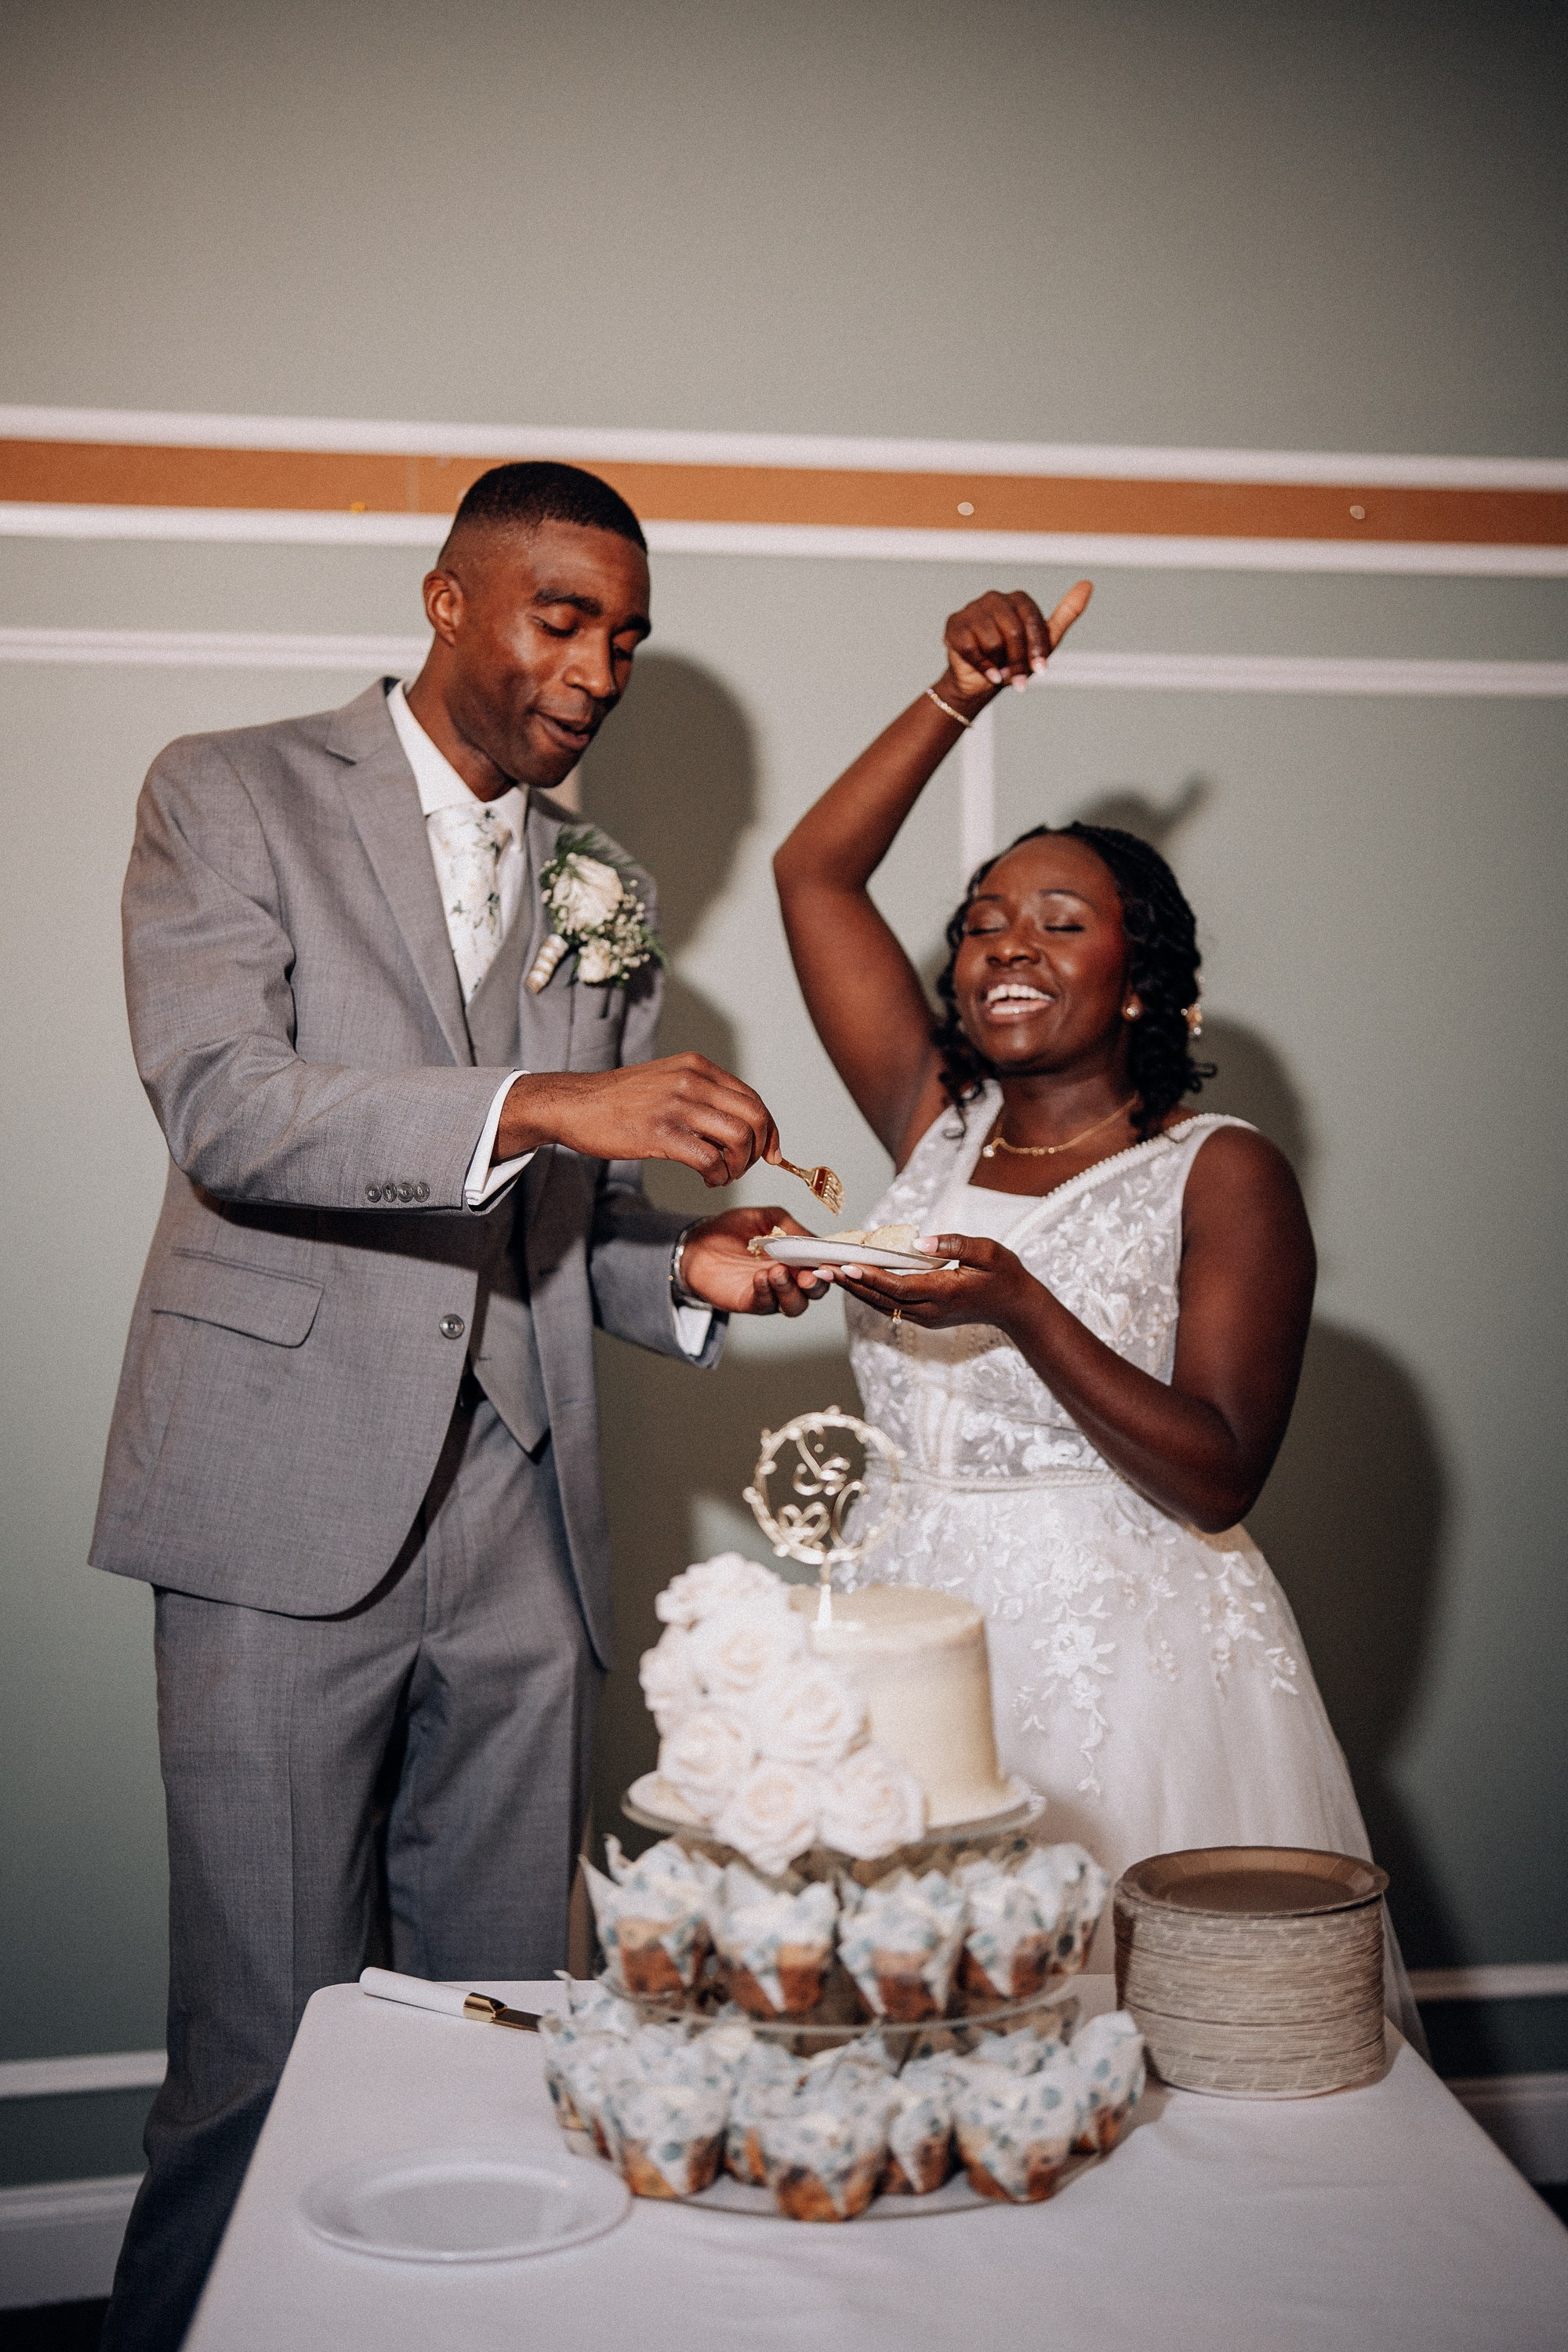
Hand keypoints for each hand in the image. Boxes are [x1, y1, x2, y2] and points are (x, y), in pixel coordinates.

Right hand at [497, 1054, 779, 1185]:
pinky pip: (710, 1159)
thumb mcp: (667, 1081)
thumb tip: (740, 1124)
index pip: (752, 1099)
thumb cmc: (618, 1100)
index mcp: (697, 1066)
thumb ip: (702, 1095)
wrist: (574, 1104)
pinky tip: (707, 1179)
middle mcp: (692, 1080)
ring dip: (738, 1166)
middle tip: (743, 1167)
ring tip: (721, 1174)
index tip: (771, 1153)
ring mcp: (676, 1105)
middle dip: (758, 1150)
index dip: (769, 1130)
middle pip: (754, 1118)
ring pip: (739, 1139)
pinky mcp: (660, 1132)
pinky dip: (717, 1175)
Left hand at [678, 1206, 829, 1316]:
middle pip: (815, 1292)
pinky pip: (765, 1304)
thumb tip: (812, 1239)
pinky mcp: (749, 1302)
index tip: (833, 1259)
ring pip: (794, 1304)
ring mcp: (771, 1294)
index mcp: (798, 1259)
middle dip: (817, 1284)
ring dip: (791, 1290)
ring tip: (778, 1271)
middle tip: (810, 1274)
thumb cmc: (730, 1230)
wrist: (696, 1243)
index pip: (823, 1266)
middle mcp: (789, 1280)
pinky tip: (760, 1277)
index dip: (832, 1265)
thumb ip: (790, 1227)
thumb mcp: (766, 1218)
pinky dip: (766, 1291)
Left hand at [826, 1232, 1033, 1331]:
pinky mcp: (925, 1316)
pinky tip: (854, 1280)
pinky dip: (870, 1293)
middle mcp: (929, 1310)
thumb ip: (953, 1244)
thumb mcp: (986, 1251)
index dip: (869, 1276)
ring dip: (855, 1290)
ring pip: (882, 1305)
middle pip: (881, 1298)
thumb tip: (919, 1241)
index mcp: (942, 1292)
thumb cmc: (1003, 1273)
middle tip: (820, 1269)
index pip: (897, 1286)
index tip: (845, 1265)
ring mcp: (926, 1316)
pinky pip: (890, 1305)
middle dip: (851, 1284)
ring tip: (828, 1274)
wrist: (1016, 1307)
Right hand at [938, 580, 1092, 704]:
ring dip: (998, 665)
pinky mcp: (954, 624)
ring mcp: (972, 609)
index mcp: (1018, 599)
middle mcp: (994, 598)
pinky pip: (971, 648)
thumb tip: (1087, 584)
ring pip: (992, 641)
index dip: (1036, 648)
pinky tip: (985, 671)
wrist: (982, 682)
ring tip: (998, 669)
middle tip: (1017, 678)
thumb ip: (1066, 614)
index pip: (1032, 621)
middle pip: (1012, 632)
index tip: (1040, 671)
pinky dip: (981, 666)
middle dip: (1017, 661)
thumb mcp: (1045, 642)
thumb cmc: (1015, 660)